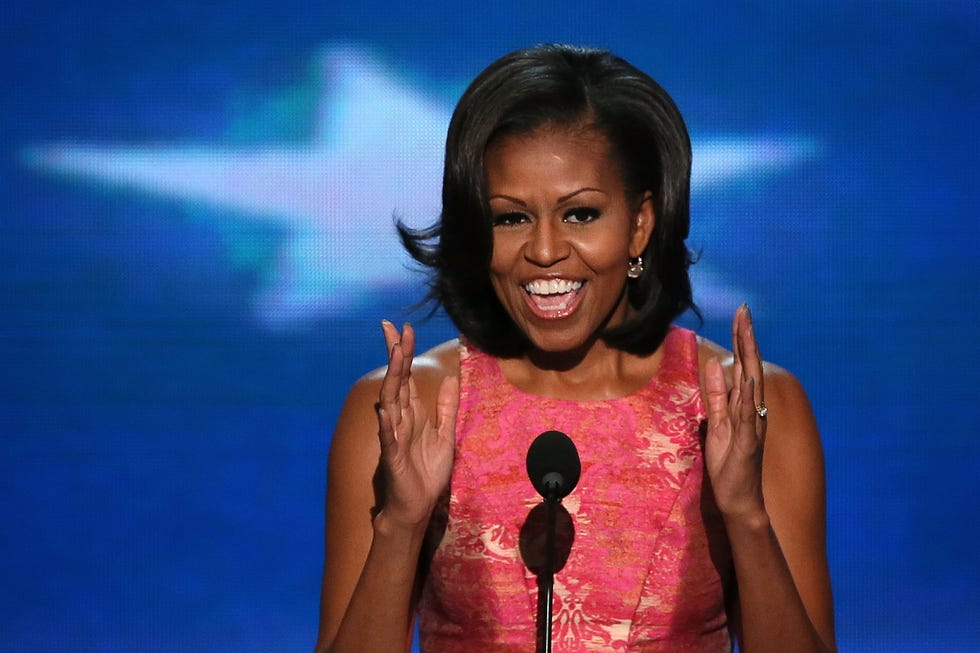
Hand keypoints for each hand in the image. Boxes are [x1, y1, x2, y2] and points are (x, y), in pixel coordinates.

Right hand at [375, 321, 458, 531]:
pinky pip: (388, 437)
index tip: (403, 328)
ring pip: (390, 401)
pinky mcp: (392, 457)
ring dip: (392, 378)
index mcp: (413, 413)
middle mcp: (400, 419)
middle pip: (397, 380)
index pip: (407, 376)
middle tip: (393, 328)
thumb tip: (449, 378)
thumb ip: (446, 408)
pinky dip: (386, 423)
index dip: (404, 352)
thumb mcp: (446, 435)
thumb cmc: (427, 472)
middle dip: (395, 355)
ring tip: (395, 355)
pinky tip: (385, 409)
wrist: (417, 506)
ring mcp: (393, 436)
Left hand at [703, 304, 767, 521]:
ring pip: (752, 383)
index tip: (740, 314)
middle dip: (747, 338)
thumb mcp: (717, 424)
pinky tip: (742, 374)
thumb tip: (712, 366)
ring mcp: (752, 425)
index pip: (744, 366)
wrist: (740, 501)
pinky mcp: (747, 441)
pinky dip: (745, 393)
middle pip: (751, 367)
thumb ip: (717, 397)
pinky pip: (745, 413)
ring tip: (745, 330)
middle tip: (744, 310)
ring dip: (748, 356)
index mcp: (745, 406)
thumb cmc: (729, 465)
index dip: (742, 340)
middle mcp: (754, 410)